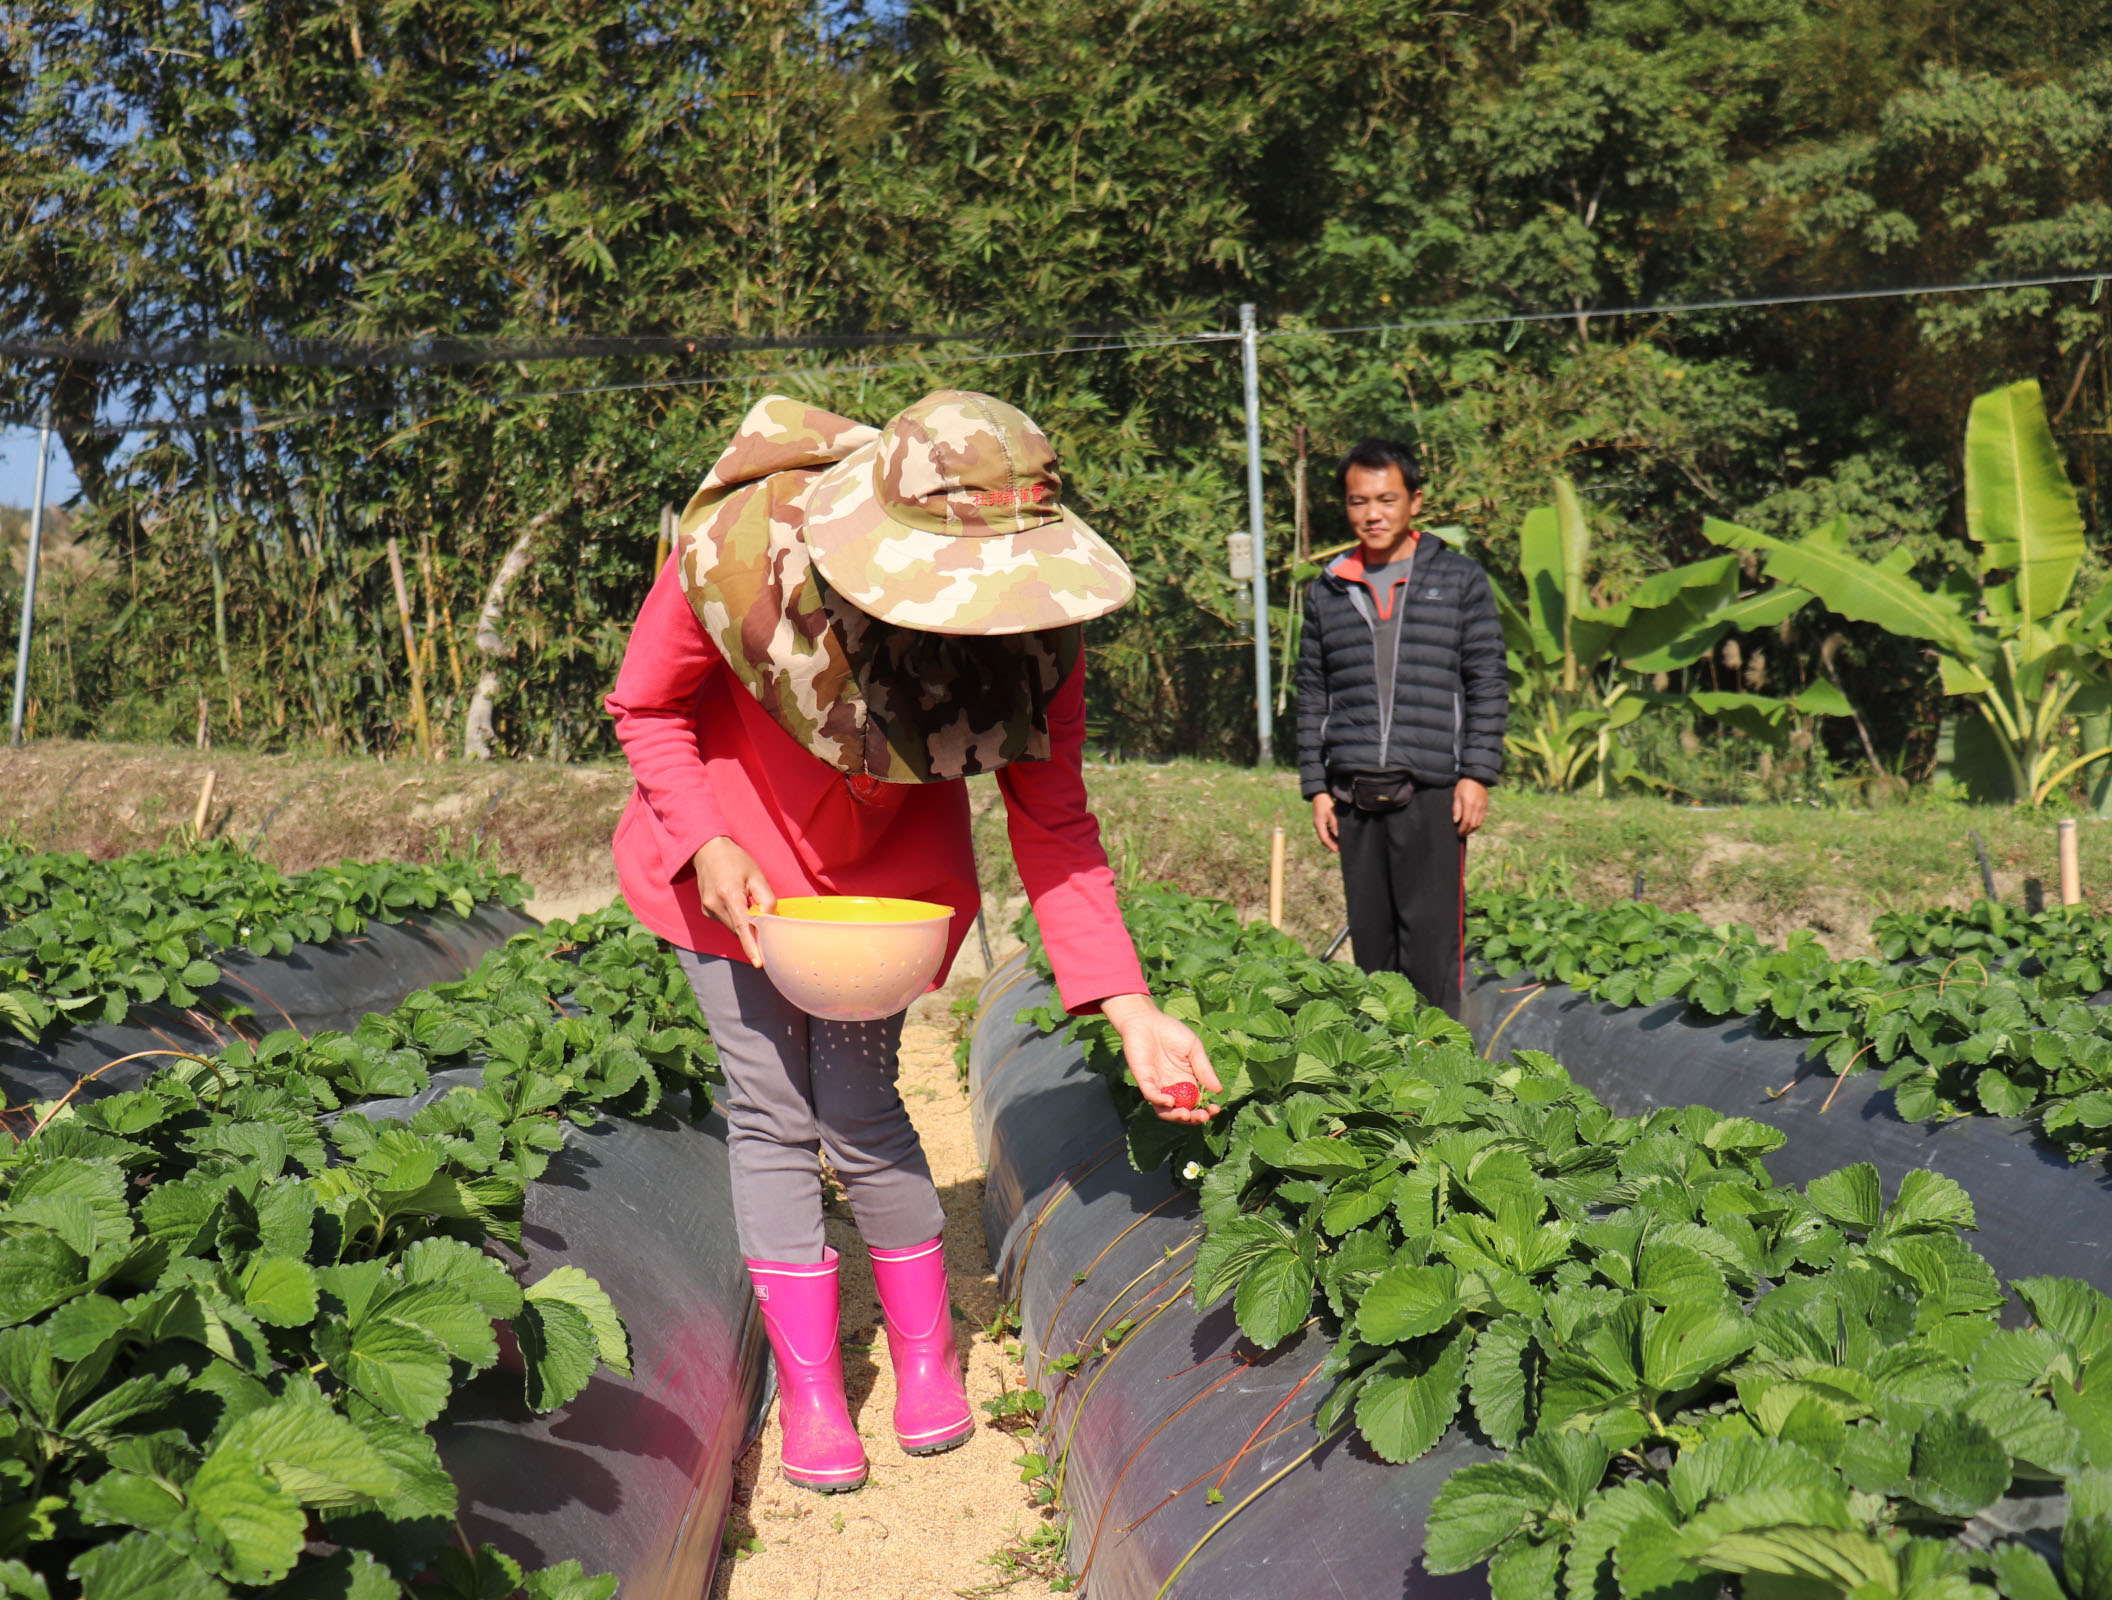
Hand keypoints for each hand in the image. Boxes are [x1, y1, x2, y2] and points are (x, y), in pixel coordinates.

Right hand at [692, 836, 774, 965]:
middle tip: (766, 927)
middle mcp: (715, 905)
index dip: (751, 946)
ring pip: (732, 927)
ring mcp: (708, 909)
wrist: (707, 850)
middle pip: (739, 930)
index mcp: (729, 895)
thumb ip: (766, 898)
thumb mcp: (756, 875)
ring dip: (744, 924)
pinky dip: (735, 918)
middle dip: (753, 933)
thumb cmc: (735, 860)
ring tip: (747, 903)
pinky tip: (735, 901)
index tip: (758, 963)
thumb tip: (769, 920)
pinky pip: (726, 921)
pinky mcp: (706, 911)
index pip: (742, 927)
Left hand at [1101, 993, 1220, 1123]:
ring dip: (1176, 1117)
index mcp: (1187, 1081)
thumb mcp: (1194, 1049)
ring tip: (1187, 1115)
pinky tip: (1171, 1101)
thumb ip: (1204, 1069)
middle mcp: (1172, 1088)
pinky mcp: (1143, 1080)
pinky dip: (1160, 1101)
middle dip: (1193, 1118)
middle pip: (1182, 1111)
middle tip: (1203, 1117)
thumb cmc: (1171, 1032)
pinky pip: (1151, 1095)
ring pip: (1165, 1111)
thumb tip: (1218, 1091)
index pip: (1197, 1103)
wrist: (1147, 1020)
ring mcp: (1157, 1085)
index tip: (1215, 1110)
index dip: (1206, 1110)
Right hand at [1311, 792, 1339, 854]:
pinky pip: (1325, 831)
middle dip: (1331, 845)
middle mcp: (1318, 826)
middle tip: (1339, 850)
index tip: (1337, 851)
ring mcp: (1319, 823)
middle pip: (1324, 839)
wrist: (1320, 795)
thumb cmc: (1326, 804)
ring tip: (1339, 844)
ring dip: (1331, 840)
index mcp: (1319, 825)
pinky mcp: (1321, 821)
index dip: (1331, 846)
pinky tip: (1336, 836)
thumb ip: (1335, 825)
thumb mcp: (1332, 814)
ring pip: (1325, 835)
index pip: (1324, 839)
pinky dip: (1330, 835)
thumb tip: (1337, 835)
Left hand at [1453, 778, 1488, 838]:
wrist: (1477, 777)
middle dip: (1467, 831)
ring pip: (1479, 823)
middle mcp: (1478, 807)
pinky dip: (1477, 824)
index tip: (1458, 833)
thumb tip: (1456, 821)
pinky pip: (1482, 818)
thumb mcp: (1457, 795)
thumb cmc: (1464, 785)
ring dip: (1472, 829)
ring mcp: (1483, 807)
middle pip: (1473, 824)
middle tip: (1461, 834)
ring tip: (1466, 831)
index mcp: (1469, 804)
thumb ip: (1457, 808)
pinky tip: (1472, 825)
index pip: (1467, 821)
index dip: (1462, 829)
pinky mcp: (1486, 806)